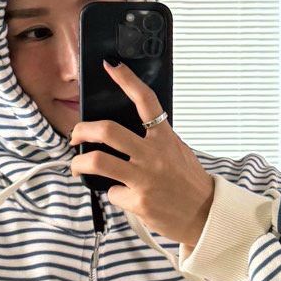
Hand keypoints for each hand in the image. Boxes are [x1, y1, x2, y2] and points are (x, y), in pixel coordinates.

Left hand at [69, 59, 215, 248]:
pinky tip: (124, 196)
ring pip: (97, 162)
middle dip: (82, 130)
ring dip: (78, 163)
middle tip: (75, 136)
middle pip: (107, 131)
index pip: (145, 100)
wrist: (205, 215)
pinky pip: (112, 193)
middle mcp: (153, 154)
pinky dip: (113, 194)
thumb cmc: (188, 183)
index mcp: (165, 137)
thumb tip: (125, 134)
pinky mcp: (138, 201)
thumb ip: (154, 140)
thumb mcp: (177, 151)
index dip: (126, 80)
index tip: (111, 65)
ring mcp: (144, 178)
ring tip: (77, 165)